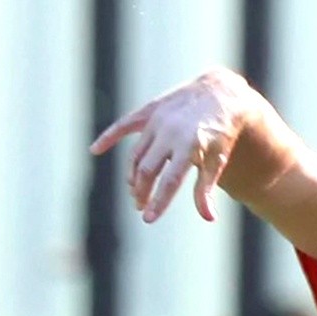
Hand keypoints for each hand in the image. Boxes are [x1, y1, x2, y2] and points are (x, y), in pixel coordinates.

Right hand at [90, 69, 252, 223]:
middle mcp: (170, 133)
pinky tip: (95, 150)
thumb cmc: (221, 135)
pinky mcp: (150, 111)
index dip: (158, 201)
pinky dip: (109, 137)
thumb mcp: (218, 162)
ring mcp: (158, 121)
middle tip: (141, 207)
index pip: (169, 181)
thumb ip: (205, 189)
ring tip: (135, 192)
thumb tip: (208, 219)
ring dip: (133, 175)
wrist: (220, 95)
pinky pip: (124, 125)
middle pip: (147, 169)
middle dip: (142, 191)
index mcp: (190, 147)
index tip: (148, 219)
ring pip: (136, 153)